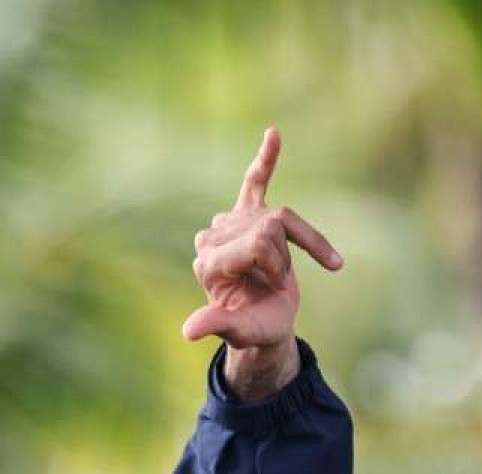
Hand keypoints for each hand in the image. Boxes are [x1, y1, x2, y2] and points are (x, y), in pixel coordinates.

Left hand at [182, 128, 342, 399]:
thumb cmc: (255, 329)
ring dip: (293, 247)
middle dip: (284, 260)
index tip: (275, 288)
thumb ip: (218, 325)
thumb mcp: (240, 331)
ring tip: (280, 273)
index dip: (276, 266)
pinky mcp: (249, 216)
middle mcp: (212, 240)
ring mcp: (229, 226)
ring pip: (279, 218)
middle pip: (269, 229)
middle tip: (273, 286)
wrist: (264, 323)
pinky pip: (256, 180)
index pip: (257, 243)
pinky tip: (274, 133)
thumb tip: (189, 331)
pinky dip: (266, 158)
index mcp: (207, 264)